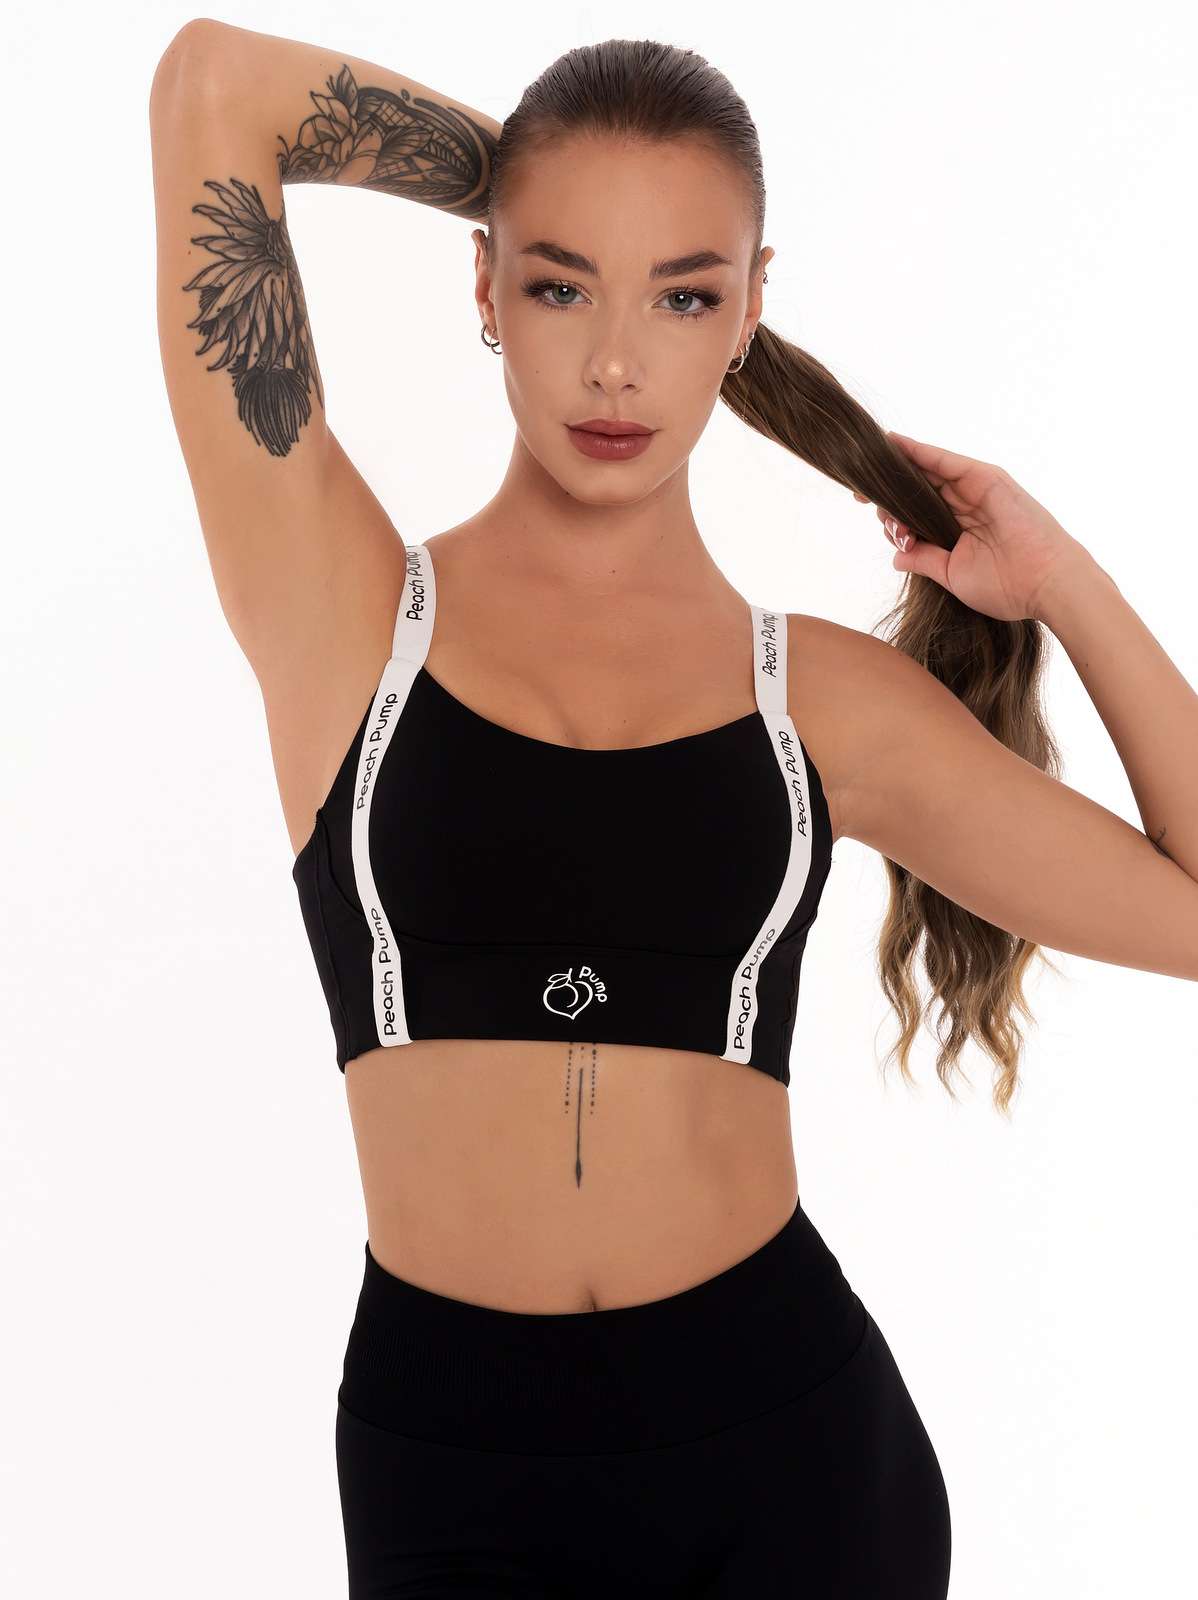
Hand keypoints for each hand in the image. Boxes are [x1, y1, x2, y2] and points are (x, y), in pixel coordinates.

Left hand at [857, 431, 1091, 622]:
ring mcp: (974, 489)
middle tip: (859, 492)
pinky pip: (944, 461)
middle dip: (887, 489)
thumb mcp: (952, 574)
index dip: (890, 508)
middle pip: (917, 488)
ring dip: (897, 471)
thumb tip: (897, 555)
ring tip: (866, 471)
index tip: (864, 506)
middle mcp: (964, 504)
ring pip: (926, 472)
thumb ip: (924, 560)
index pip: (916, 510)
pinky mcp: (984, 477)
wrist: (1046, 584)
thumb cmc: (1008, 585)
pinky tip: (893, 445)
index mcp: (957, 527)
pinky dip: (919, 451)